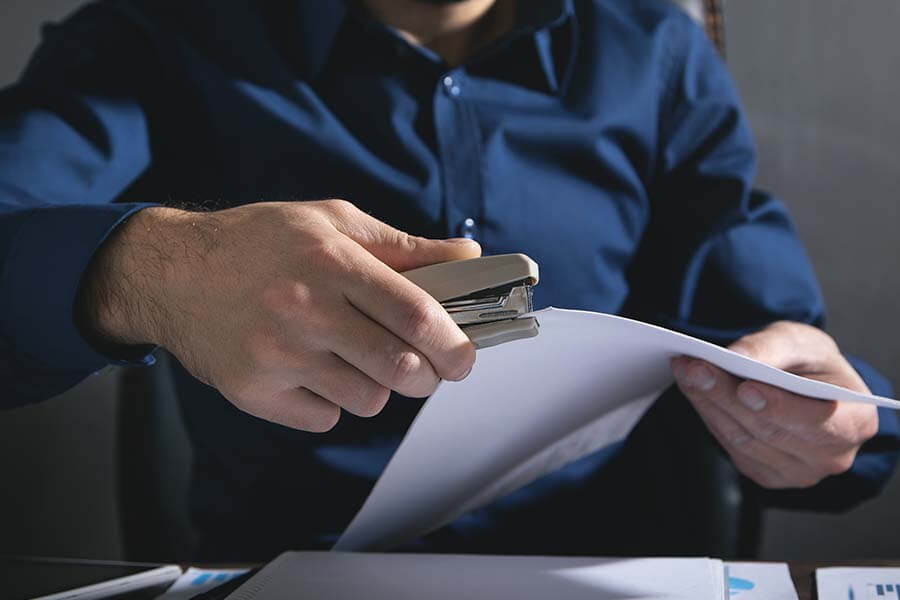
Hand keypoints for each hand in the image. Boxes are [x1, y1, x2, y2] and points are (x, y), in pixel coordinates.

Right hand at [78, 200, 479, 431]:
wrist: (170, 273)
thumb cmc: (259, 242)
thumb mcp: (330, 222)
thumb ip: (403, 245)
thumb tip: (469, 257)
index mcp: (330, 263)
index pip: (414, 314)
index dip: (453, 343)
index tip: (466, 356)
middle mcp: (303, 311)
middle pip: (399, 369)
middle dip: (428, 376)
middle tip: (425, 367)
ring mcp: (276, 356)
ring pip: (367, 400)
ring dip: (376, 387)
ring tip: (355, 358)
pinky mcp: (253, 391)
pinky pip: (324, 418)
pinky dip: (331, 402)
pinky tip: (313, 371)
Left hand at [671, 321, 878, 488]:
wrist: (804, 384)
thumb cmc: (811, 363)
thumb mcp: (800, 342)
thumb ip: (772, 347)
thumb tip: (736, 357)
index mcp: (855, 422)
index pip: (818, 422)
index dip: (780, 407)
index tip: (746, 388)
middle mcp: (830, 456)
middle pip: (770, 430)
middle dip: (726, 396)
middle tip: (694, 367)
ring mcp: (797, 472)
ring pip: (744, 439)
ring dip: (709, 403)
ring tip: (686, 371)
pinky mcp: (765, 473)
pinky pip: (731, 446)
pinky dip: (709, 415)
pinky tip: (694, 388)